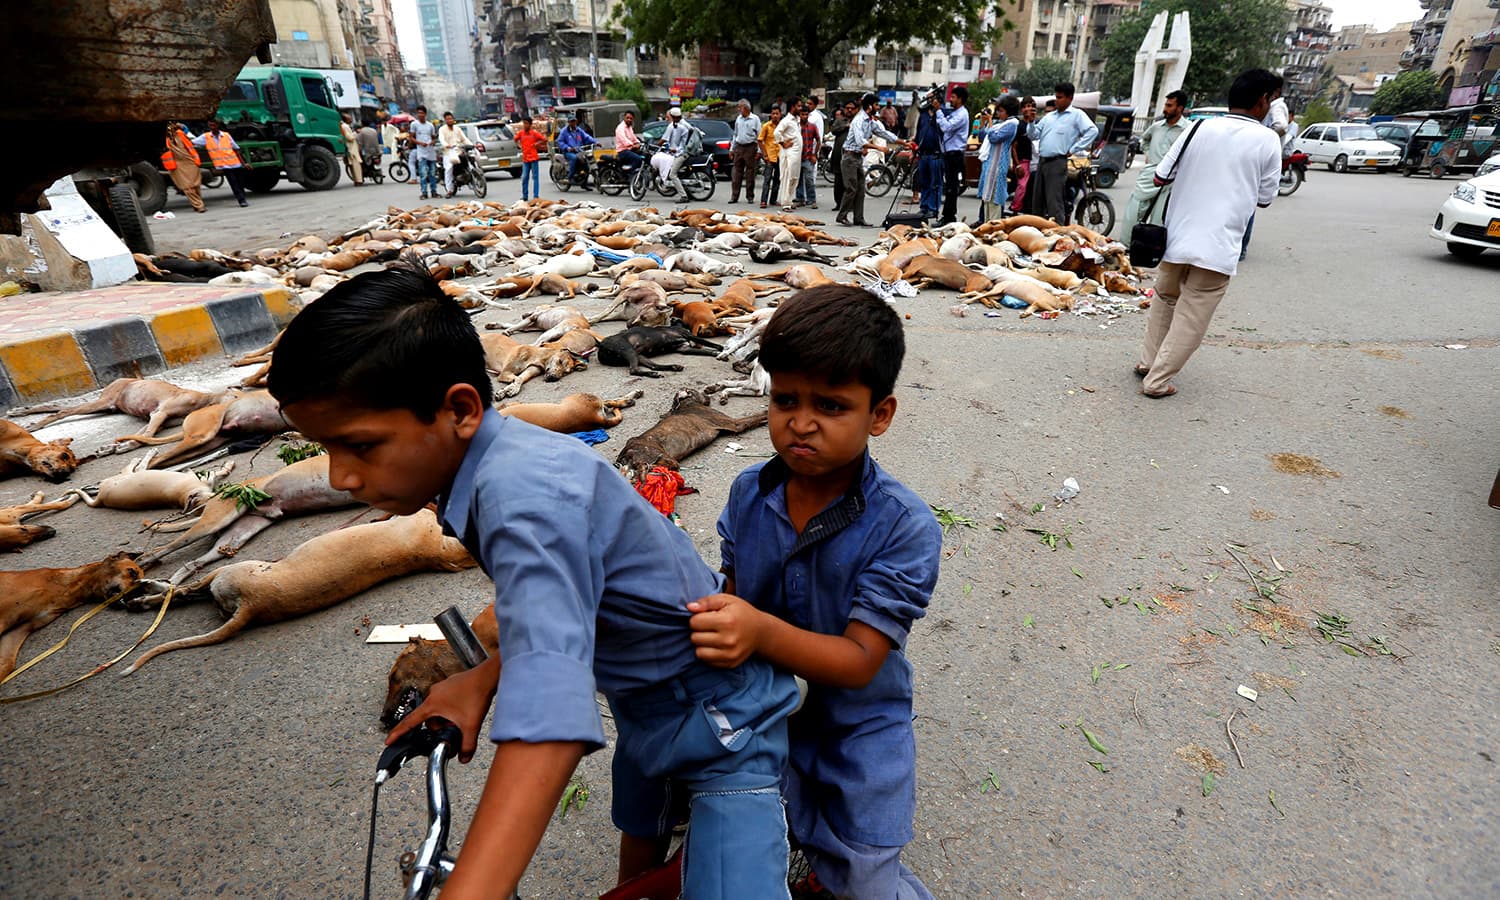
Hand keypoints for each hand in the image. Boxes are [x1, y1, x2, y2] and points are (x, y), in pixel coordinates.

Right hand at [385, 655, 499, 762]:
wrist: (488, 676)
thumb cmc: (477, 695)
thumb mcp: (471, 726)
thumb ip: (467, 745)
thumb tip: (464, 758)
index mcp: (432, 705)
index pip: (410, 722)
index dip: (399, 733)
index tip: (389, 740)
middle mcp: (433, 694)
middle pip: (429, 719)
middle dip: (440, 727)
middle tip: (455, 727)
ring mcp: (441, 688)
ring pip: (438, 710)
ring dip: (447, 717)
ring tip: (463, 716)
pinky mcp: (450, 685)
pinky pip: (446, 701)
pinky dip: (453, 708)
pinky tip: (466, 707)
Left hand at [687, 593, 764, 667]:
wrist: (760, 632)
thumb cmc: (740, 613)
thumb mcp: (726, 600)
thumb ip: (706, 601)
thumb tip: (689, 607)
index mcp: (727, 621)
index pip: (694, 623)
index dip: (698, 618)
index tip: (707, 617)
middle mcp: (728, 640)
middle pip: (694, 638)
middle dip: (699, 631)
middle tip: (710, 627)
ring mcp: (730, 654)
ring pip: (699, 653)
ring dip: (702, 645)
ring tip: (711, 637)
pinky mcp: (730, 663)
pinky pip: (707, 662)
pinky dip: (709, 654)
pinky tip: (717, 645)